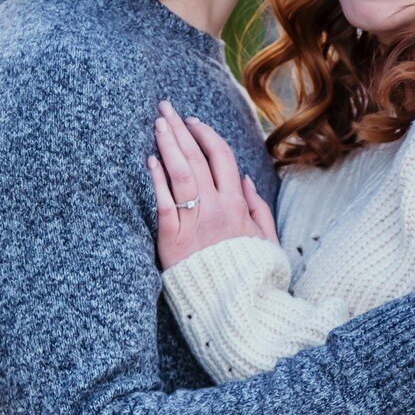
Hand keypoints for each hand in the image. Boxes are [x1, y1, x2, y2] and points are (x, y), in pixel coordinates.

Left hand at [147, 101, 278, 269]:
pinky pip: (163, 203)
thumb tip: (245, 179)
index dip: (205, 135)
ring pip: (179, 174)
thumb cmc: (249, 273)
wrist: (233, 306)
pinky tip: (149, 161)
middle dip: (179, 129)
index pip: (221, 157)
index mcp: (237, 205)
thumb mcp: (266, 240)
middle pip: (196, 158)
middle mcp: (215, 208)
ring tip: (157, 124)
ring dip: (167, 145)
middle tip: (165, 107)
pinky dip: (156, 180)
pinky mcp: (171, 240)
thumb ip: (257, 208)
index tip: (192, 122)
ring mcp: (192, 223)